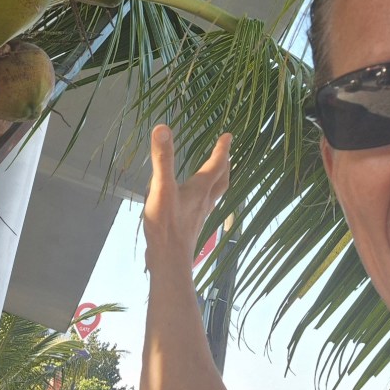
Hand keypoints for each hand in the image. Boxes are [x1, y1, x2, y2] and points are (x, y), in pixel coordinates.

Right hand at [144, 124, 231, 272]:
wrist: (168, 261)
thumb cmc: (166, 224)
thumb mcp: (161, 188)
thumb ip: (162, 159)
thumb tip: (162, 128)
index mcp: (200, 188)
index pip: (216, 164)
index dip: (222, 149)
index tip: (228, 135)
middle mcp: (203, 200)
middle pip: (221, 181)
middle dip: (225, 166)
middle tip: (227, 154)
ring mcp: (198, 215)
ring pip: (214, 194)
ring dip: (217, 181)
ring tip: (214, 174)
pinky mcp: (190, 226)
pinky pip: (202, 206)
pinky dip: (203, 196)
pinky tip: (192, 200)